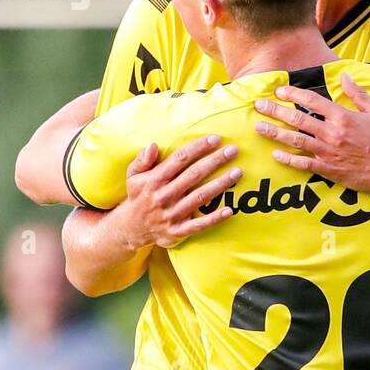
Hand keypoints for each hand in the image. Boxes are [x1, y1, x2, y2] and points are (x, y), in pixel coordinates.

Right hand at [111, 135, 240, 249]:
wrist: (131, 228)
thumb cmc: (139, 196)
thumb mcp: (133, 176)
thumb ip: (142, 160)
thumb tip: (153, 145)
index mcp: (153, 180)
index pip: (179, 160)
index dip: (198, 148)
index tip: (215, 139)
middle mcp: (163, 196)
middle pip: (193, 175)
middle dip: (214, 161)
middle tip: (233, 151)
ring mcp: (172, 214)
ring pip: (200, 197)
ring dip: (220, 184)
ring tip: (238, 172)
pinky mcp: (178, 231)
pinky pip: (199, 225)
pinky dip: (214, 218)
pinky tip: (230, 210)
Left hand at [254, 73, 369, 192]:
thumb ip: (359, 94)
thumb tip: (345, 77)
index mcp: (343, 116)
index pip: (311, 100)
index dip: (292, 93)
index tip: (279, 90)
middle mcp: (332, 132)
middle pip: (297, 118)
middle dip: (275, 111)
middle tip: (259, 106)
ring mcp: (329, 152)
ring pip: (295, 140)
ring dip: (275, 133)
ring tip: (259, 128)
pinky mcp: (329, 170)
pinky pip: (303, 164)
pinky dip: (288, 159)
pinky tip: (276, 155)